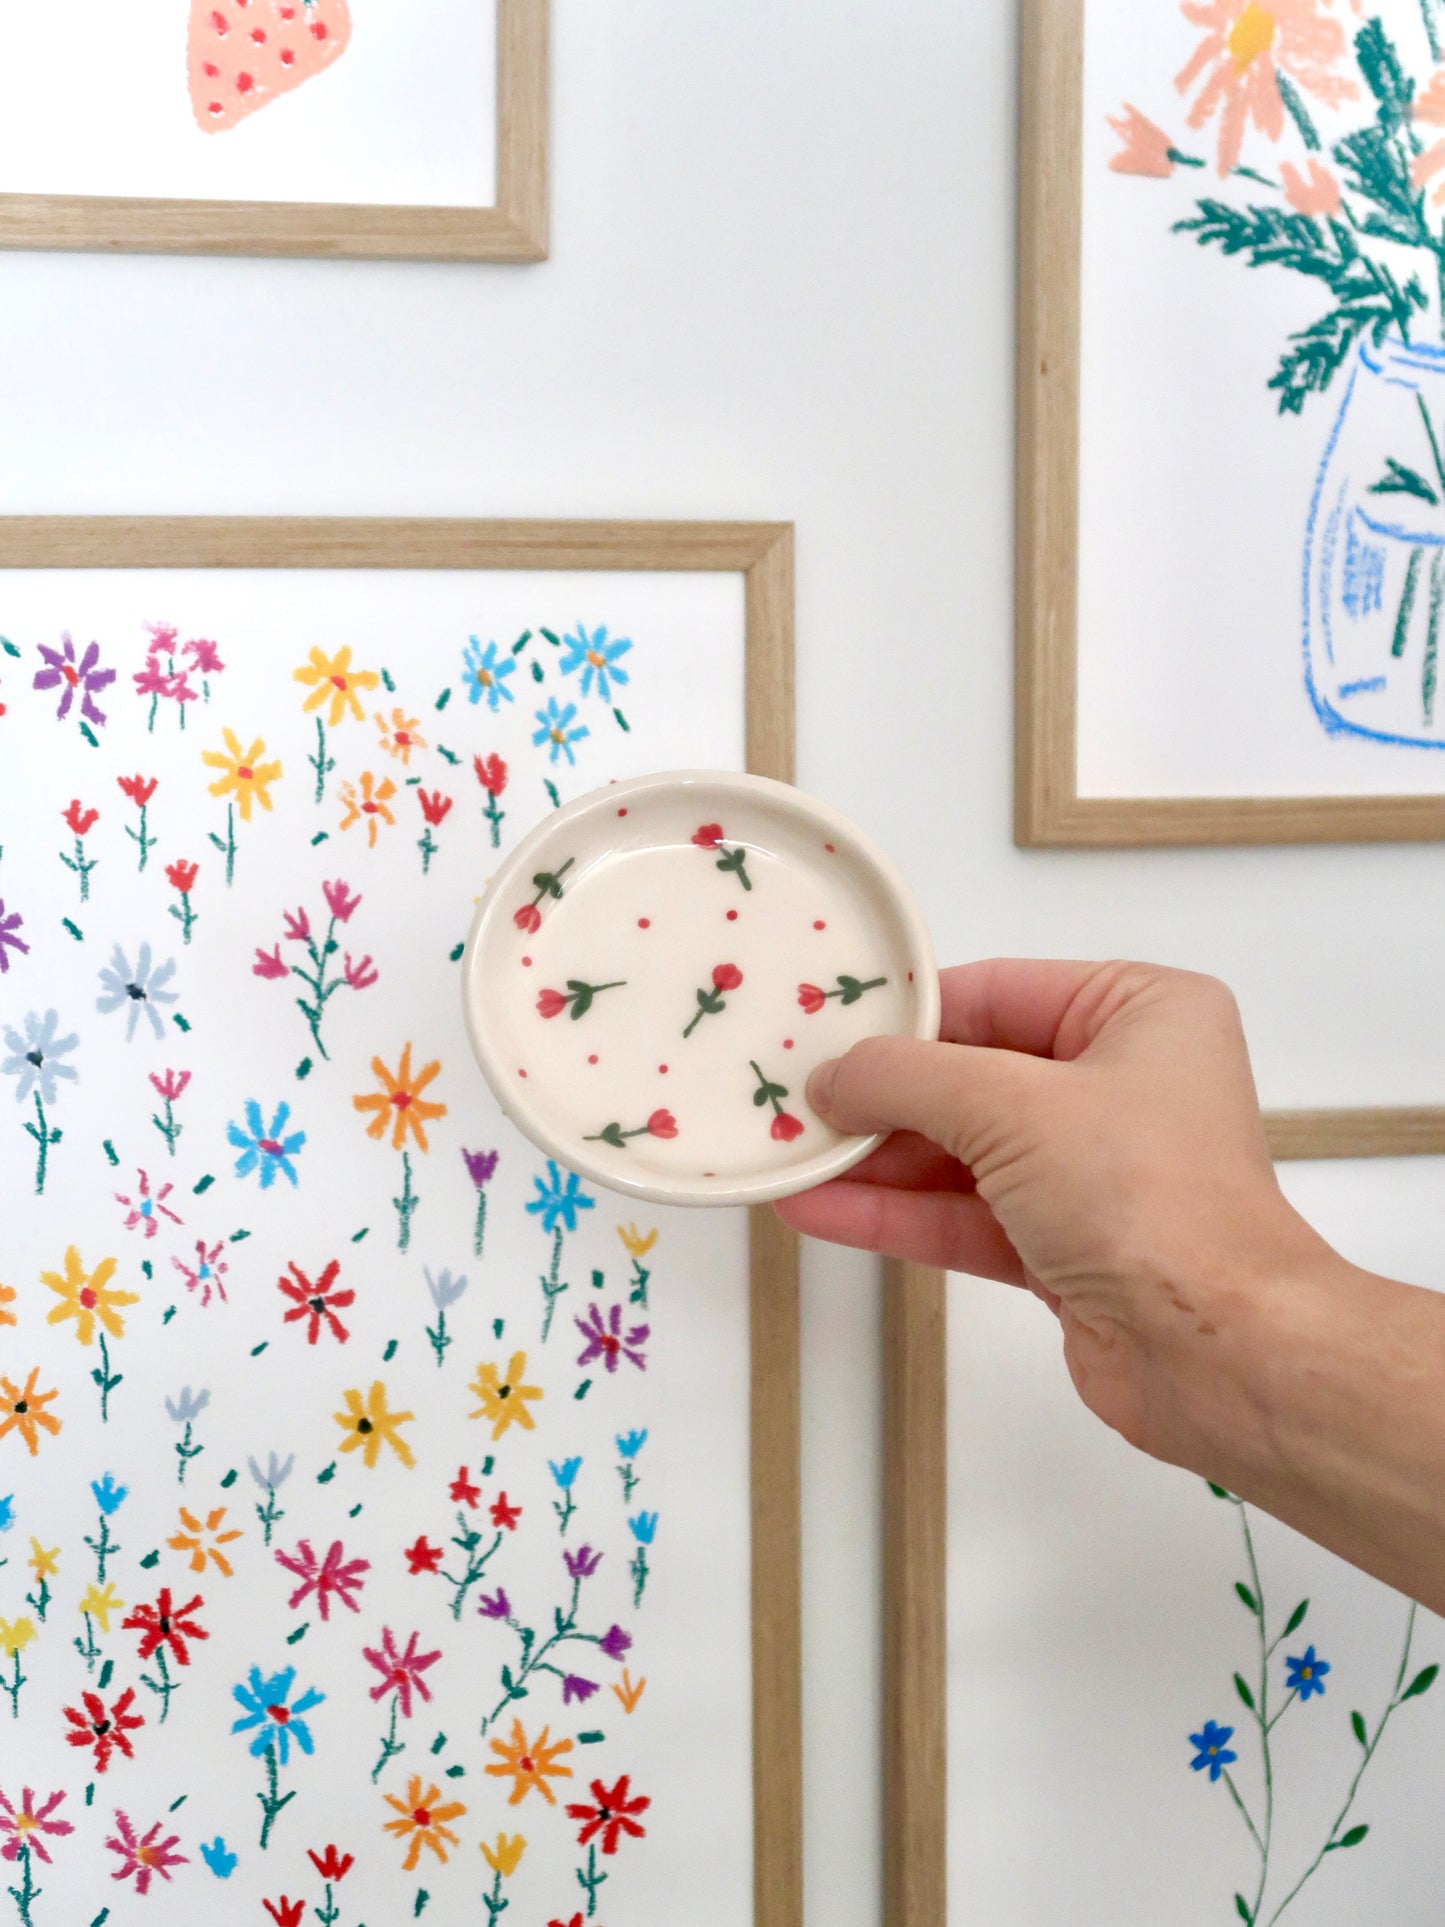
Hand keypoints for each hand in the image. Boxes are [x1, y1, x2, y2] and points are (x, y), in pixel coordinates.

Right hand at [775, 958, 1330, 1473]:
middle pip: (973, 1075)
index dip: (907, 1014)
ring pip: (962, 1152)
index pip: (997, 993)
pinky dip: (898, 1213)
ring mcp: (1094, 1171)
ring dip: (877, 1161)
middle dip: (881, 1096)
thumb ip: (908, 1079)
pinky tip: (819, 1210)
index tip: (822, 1029)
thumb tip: (832, 1076)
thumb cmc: (1144, 1196)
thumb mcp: (1010, 1105)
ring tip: (787, 1156)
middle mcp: (1122, 1083)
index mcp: (1141, 1013)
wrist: (1218, 1352)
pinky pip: (967, 1215)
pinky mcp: (1067, 1247)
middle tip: (791, 1098)